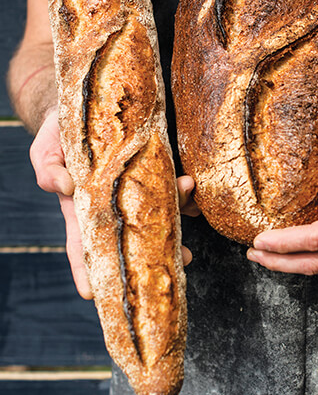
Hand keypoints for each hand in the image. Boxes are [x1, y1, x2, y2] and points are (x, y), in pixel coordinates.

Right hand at [31, 108, 194, 298]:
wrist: (93, 98)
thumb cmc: (63, 132)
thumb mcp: (46, 149)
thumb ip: (48, 170)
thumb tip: (63, 187)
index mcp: (85, 208)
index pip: (85, 248)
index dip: (88, 273)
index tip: (93, 295)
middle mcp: (118, 205)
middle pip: (137, 238)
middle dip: (158, 253)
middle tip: (181, 261)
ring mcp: (142, 188)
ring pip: (164, 212)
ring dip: (180, 213)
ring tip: (189, 200)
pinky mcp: (161, 167)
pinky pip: (178, 185)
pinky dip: (188, 191)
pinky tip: (194, 186)